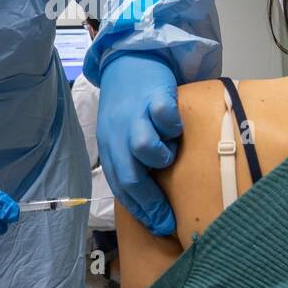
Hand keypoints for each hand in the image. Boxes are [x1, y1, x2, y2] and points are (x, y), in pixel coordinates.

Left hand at [96, 52, 181, 235]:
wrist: (126, 60)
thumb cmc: (128, 105)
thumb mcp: (121, 135)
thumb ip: (131, 161)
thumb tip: (153, 199)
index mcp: (110, 148)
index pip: (121, 188)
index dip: (141, 211)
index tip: (160, 226)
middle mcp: (118, 135)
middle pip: (129, 177)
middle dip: (150, 203)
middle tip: (168, 219)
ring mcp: (135, 116)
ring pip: (143, 148)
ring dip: (160, 158)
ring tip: (171, 154)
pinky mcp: (152, 96)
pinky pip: (161, 115)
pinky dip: (170, 124)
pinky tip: (176, 127)